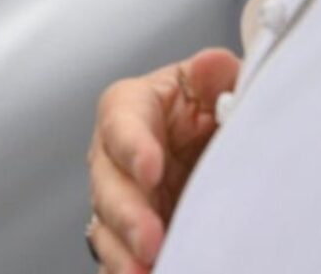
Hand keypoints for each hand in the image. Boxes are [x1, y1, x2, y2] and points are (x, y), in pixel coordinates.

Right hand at [87, 48, 240, 270]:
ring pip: (106, 230)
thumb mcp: (214, 83)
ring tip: (147, 272)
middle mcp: (115, 157)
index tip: (153, 168)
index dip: (134, 146)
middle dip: (127, 215)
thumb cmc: (205, 109)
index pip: (121, 123)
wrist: (214, 149)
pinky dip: (126, 271)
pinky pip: (117, 261)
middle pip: (107, 185)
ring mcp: (119, 202)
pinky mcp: (128, 240)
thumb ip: (214, 74)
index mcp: (132, 108)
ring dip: (123, 255)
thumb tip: (212, 66)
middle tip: (150, 238)